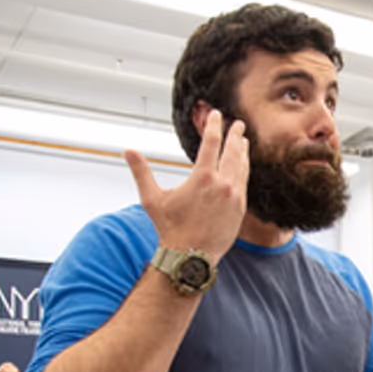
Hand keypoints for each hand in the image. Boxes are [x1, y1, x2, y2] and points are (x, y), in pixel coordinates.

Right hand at [126, 109, 247, 261]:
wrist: (190, 256)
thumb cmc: (170, 228)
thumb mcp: (152, 199)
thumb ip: (142, 172)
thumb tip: (128, 151)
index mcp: (203, 178)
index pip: (212, 143)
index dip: (215, 126)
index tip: (217, 115)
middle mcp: (222, 185)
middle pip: (233, 152)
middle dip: (235, 136)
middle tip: (238, 124)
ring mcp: (235, 197)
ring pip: (242, 168)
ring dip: (242, 153)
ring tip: (243, 142)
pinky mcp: (241, 210)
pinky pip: (244, 184)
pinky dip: (244, 171)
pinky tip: (243, 167)